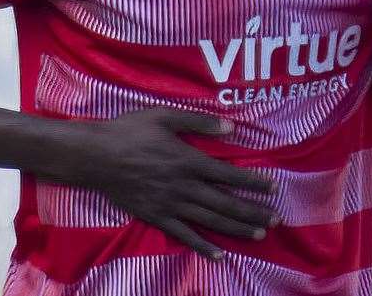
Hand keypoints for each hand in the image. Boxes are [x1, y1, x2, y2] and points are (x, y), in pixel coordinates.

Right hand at [75, 107, 277, 259]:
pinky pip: (183, 236)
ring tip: (259, 234)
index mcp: (189, 161)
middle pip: (226, 203)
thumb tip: (230, 127)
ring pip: (210, 220)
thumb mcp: (164, 117)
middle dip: (253, 212)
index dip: (253, 183)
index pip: (229, 175)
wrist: (95, 157)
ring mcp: (170, 205)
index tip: (273, 188)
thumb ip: (199, 123)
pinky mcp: (156, 217)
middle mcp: (184, 186)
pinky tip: (219, 255)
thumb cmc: (129, 132)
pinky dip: (203, 246)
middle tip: (276, 220)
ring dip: (237, 229)